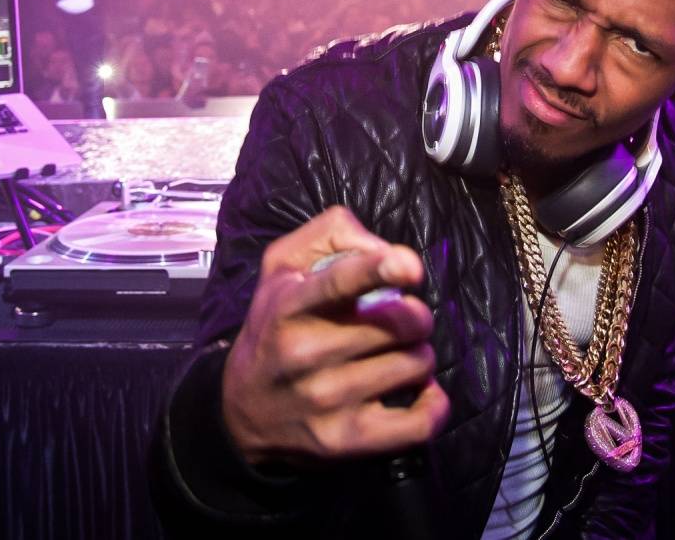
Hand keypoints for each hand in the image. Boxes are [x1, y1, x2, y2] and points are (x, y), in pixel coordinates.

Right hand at [221, 207, 448, 465]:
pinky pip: (419, 422)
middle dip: (413, 315)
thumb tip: (388, 251)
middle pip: (401, 322)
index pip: (338, 281)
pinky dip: (434, 405)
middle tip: (396, 321)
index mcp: (290, 304)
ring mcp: (326, 400)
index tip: (409, 267)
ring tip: (395, 355)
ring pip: (416, 364)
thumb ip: (333, 235)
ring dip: (418, 354)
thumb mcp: (284, 265)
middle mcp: (304, 352)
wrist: (241, 411)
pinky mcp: (346, 440)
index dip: (379, 269)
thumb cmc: (276, 324)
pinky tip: (419, 392)